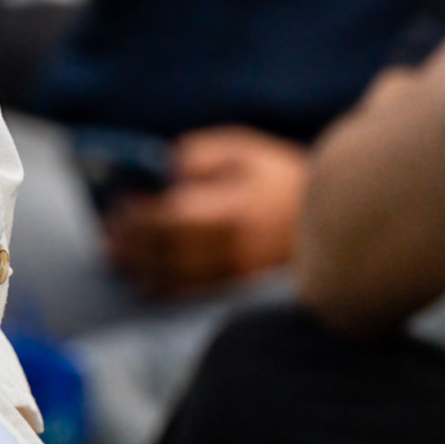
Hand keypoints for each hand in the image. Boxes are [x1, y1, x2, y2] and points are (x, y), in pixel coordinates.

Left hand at [105, 127, 308, 295]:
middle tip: (105, 239)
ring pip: (181, 280)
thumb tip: (161, 171)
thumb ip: (196, 156)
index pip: (170, 220)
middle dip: (133, 246)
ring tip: (116, 259)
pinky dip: (168, 289)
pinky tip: (148, 282)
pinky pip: (199, 294)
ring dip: (143, 270)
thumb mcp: (240, 149)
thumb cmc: (279, 175)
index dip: (138, 218)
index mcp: (229, 210)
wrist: (339, 216)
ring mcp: (240, 273)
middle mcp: (233, 248)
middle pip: (170, 253)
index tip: (115, 210)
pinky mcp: (245, 288)